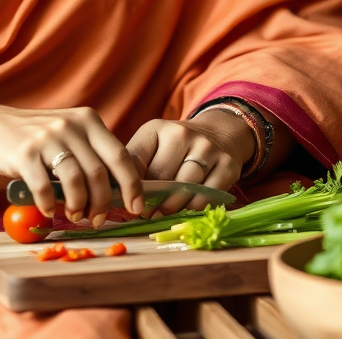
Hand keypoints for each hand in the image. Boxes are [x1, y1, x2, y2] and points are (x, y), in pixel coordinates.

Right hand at [0, 105, 143, 224]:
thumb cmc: (42, 138)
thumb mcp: (72, 134)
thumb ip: (94, 154)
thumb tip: (122, 190)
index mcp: (89, 120)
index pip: (120, 155)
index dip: (132, 185)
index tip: (135, 208)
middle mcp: (71, 125)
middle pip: (99, 173)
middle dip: (102, 203)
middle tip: (98, 219)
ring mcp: (47, 137)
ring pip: (76, 181)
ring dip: (78, 206)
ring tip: (75, 215)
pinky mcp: (25, 152)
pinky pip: (44, 187)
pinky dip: (50, 205)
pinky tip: (49, 210)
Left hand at [126, 109, 255, 215]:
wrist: (218, 134)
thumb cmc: (176, 146)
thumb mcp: (152, 144)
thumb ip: (134, 164)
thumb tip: (114, 193)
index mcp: (157, 128)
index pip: (135, 162)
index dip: (130, 187)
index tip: (129, 203)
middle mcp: (183, 134)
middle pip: (161, 179)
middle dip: (152, 201)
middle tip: (147, 213)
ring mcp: (207, 149)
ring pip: (184, 190)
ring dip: (171, 207)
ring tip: (164, 213)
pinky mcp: (227, 166)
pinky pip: (206, 197)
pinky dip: (194, 207)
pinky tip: (187, 206)